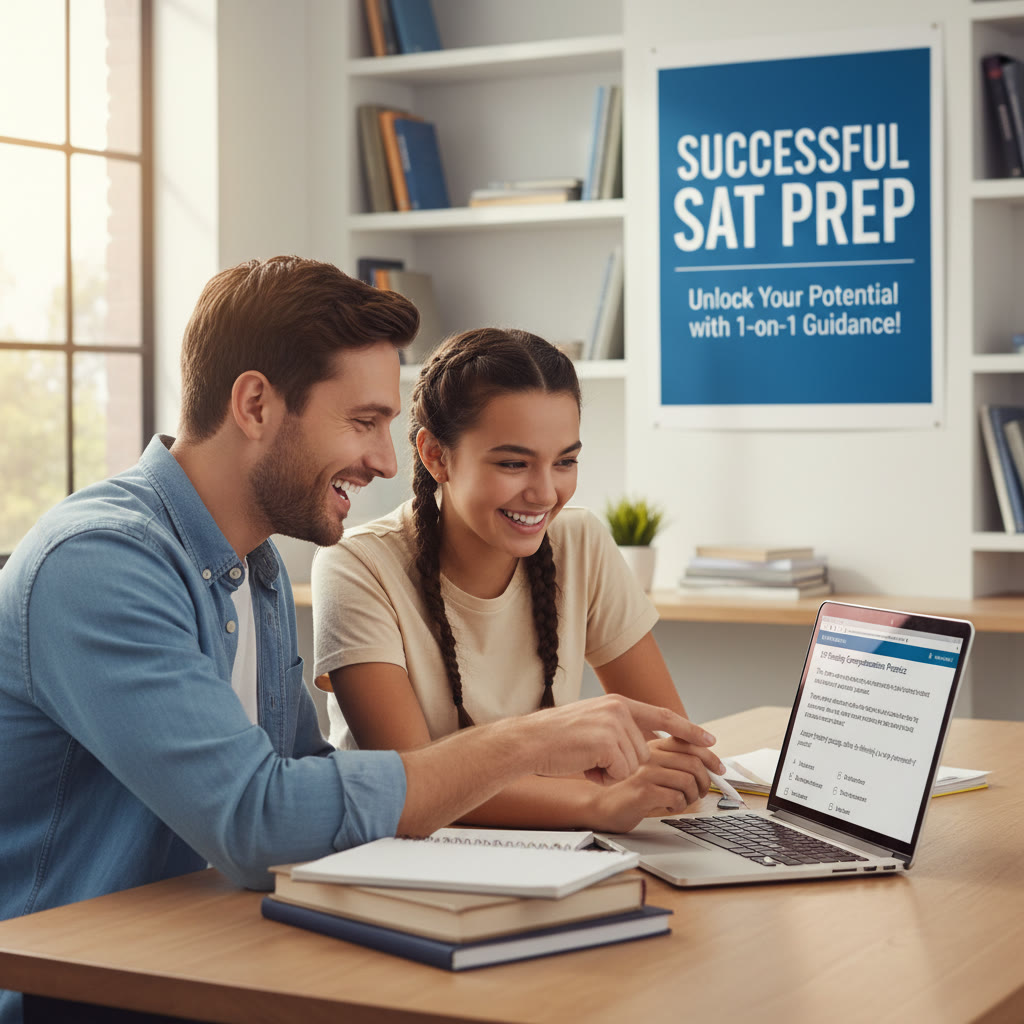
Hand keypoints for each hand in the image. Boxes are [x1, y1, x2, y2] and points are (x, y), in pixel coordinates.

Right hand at [522, 694, 719, 785]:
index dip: (688, 729)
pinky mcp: (607, 742)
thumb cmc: (555, 739)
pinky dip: (603, 777)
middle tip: (592, 758)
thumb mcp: (593, 723)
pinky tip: (584, 765)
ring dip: (611, 772)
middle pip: (644, 752)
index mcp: (618, 703)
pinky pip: (620, 773)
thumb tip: (644, 746)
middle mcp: (619, 710)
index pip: (662, 716)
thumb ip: (619, 728)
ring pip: (633, 765)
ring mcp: (614, 725)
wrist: (529, 741)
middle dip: (621, 764)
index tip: (710, 740)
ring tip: (585, 760)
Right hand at [585, 735, 723, 831]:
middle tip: (701, 792)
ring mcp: (645, 771)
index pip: (689, 742)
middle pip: (694, 761)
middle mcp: (649, 753)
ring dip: (692, 796)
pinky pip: (676, 797)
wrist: (599, 805)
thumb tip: (706, 766)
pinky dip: (679, 806)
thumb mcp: (650, 769)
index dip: (710, 756)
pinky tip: (667, 807)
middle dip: (705, 780)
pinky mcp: (642, 790)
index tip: (720, 769)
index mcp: (652, 745)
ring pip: (688, 779)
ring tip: (682, 801)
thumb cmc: (627, 789)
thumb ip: (671, 762)